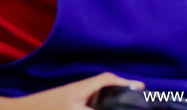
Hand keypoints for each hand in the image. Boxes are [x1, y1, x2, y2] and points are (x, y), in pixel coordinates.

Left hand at [11, 73, 143, 109]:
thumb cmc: (46, 109)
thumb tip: (112, 107)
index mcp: (82, 88)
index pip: (108, 79)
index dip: (125, 82)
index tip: (141, 87)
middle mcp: (77, 90)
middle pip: (104, 86)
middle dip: (120, 90)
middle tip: (134, 96)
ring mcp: (70, 97)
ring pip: (95, 96)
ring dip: (108, 97)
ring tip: (121, 102)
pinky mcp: (65, 104)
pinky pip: (87, 102)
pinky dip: (96, 104)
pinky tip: (98, 107)